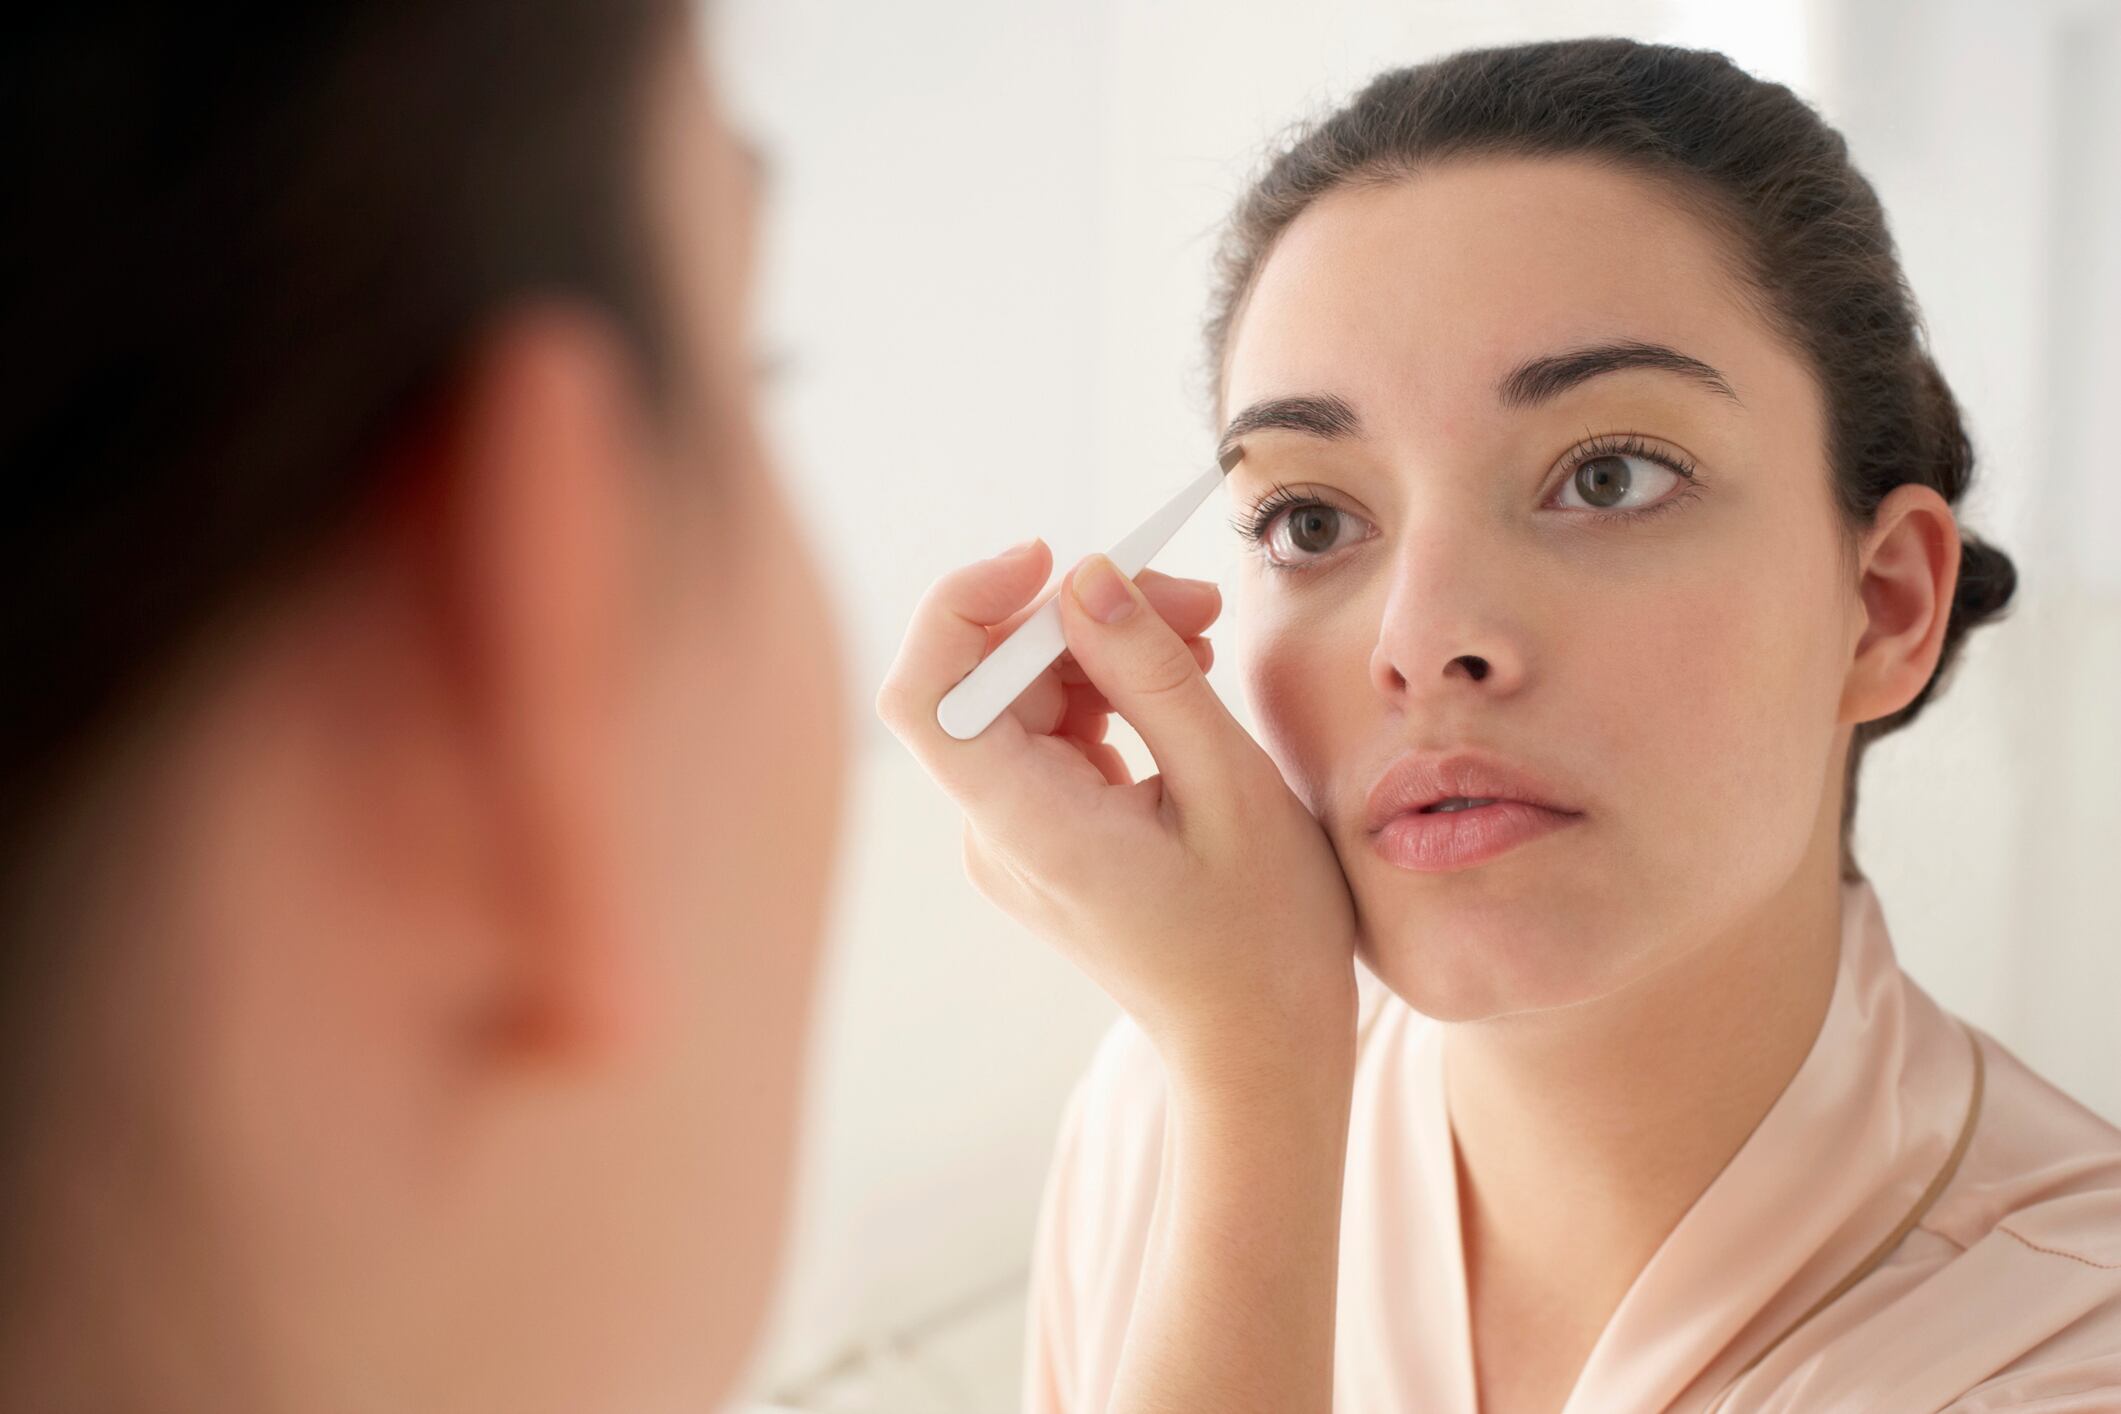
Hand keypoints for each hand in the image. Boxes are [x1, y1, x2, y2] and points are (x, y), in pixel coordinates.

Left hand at [875, 537, 1358, 1078]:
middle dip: (1078, 616)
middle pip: (987, 681)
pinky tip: (1180, 686)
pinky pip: (1052, 736)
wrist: (1261, 1050)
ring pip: (1024, 700)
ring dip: (1103, 650)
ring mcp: (1015, 839)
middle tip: (1193, 598)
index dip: (965, 606)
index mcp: (1028, 829)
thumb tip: (1087, 576)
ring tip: (1205, 637)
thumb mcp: (1229, 788)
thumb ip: (1150, 675)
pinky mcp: (1045, 837)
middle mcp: (997, 834)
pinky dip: (1109, 695)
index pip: (927, 694)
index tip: (1052, 560)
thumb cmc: (1263, 938)